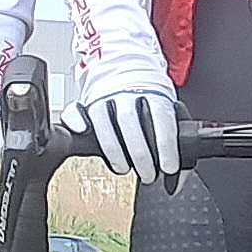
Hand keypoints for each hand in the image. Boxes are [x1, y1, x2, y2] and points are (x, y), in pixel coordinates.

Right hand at [66, 91, 180, 182]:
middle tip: (148, 175)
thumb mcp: (167, 114)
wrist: (127, 70)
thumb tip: (176, 181)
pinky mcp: (86, 101)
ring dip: (113, 148)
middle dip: (140, 153)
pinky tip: (83, 133)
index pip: (162, 118)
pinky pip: (75, 109)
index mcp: (155, 93)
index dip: (166, 144)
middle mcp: (128, 93)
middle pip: (131, 121)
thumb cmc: (150, 101)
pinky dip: (76, 120)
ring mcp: (105, 96)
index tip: (169, 167)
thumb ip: (171, 144)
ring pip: (103, 120)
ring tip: (123, 169)